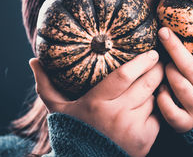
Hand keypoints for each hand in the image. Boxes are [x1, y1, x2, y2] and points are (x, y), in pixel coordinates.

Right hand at [29, 50, 163, 156]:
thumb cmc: (73, 130)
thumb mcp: (58, 108)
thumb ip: (46, 84)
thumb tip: (32, 61)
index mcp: (97, 102)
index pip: (124, 75)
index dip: (141, 61)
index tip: (150, 52)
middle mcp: (116, 114)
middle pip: (146, 83)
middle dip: (157, 69)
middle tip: (159, 61)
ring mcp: (132, 128)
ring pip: (153, 98)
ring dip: (156, 88)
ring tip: (156, 80)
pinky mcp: (145, 139)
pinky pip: (158, 115)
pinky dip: (157, 107)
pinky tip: (153, 102)